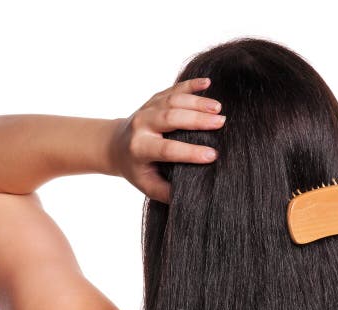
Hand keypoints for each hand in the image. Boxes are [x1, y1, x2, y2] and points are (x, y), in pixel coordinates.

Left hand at [108, 77, 225, 203]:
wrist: (116, 145)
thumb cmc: (137, 169)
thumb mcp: (147, 185)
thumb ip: (166, 192)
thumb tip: (190, 199)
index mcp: (140, 148)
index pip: (167, 149)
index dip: (190, 152)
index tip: (213, 155)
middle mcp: (142, 125)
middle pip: (170, 118)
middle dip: (196, 119)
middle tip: (222, 122)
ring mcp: (147, 109)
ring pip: (172, 100)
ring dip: (197, 102)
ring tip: (218, 108)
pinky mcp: (154, 98)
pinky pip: (173, 89)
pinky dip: (190, 85)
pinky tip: (208, 83)